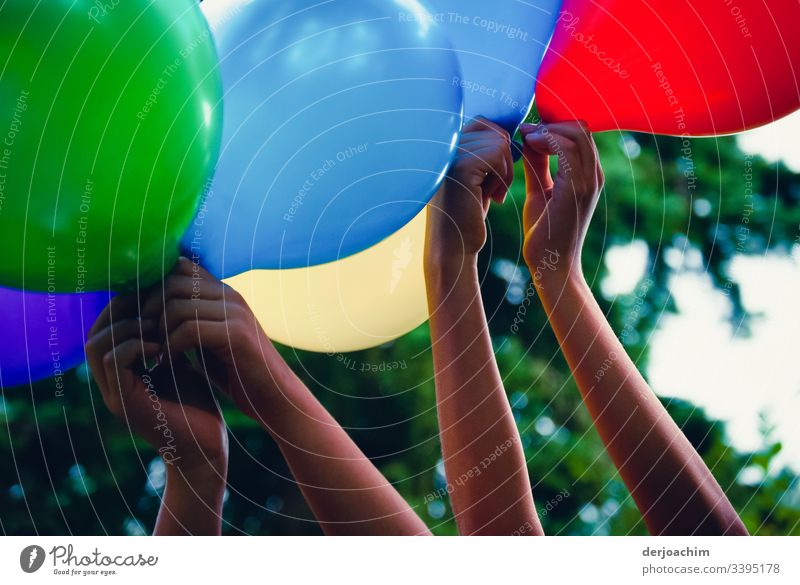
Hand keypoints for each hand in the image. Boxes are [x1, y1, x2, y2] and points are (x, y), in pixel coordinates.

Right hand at [86, 295, 227, 477]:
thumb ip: (166, 338)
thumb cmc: (196, 406)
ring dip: (128, 327)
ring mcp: (114, 394)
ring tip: (158, 327)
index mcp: (120, 372)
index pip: (104, 327)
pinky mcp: (125, 403)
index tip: (153, 296)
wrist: (207, 447)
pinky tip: (160, 346)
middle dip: (123, 311)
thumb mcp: (178, 363)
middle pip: (94, 332)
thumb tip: (169, 302)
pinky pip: (114, 361)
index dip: (125, 306)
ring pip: (97, 344)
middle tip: (153, 305)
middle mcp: (110, 383)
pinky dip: (135, 345)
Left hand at [140, 257, 280, 420]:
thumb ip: (189, 320)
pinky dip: (172, 348)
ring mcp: (236, 313)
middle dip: (150, 310)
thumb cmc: (237, 370)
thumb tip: (151, 309)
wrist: (274, 395)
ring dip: (160, 333)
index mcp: (223, 292)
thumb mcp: (209, 339)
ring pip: (178, 306)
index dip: (154, 288)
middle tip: (144, 337)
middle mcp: (230, 295)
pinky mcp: (237, 334)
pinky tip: (169, 363)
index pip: (180, 266)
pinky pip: (190, 330)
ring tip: (156, 353)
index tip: (144, 317)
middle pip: (174, 283)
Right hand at [425, 118, 513, 266]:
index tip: (491, 178)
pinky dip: (502, 177)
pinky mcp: (460, 165)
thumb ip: (481, 151)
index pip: (483, 123)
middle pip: (494, 130)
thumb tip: (507, 129)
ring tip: (491, 194)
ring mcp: (448, 152)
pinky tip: (492, 197)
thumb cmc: (466, 215)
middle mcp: (441, 144)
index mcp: (442, 144)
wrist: (453, 248)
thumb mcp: (474, 177)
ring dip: (504, 171)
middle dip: (503, 160)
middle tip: (493, 189)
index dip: (498, 149)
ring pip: (500, 141)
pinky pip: (499, 154)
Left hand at [519, 122, 603, 286]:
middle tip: (525, 128)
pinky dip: (547, 141)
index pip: (579, 133)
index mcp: (588, 174)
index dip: (554, 124)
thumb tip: (529, 140)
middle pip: (580, 127)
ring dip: (547, 130)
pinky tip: (529, 145)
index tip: (527, 128)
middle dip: (550, 123)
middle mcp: (594, 175)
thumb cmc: (546, 233)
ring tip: (525, 136)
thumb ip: (538, 165)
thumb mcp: (540, 190)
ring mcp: (589, 181)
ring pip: (576, 133)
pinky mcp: (578, 189)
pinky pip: (568, 150)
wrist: (552, 265)